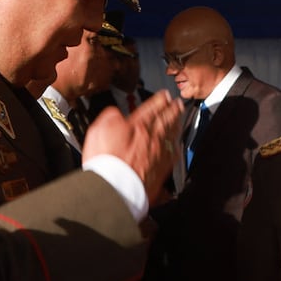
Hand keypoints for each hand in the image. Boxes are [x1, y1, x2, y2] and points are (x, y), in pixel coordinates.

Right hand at [82, 90, 182, 205]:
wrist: (116, 185)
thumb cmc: (106, 161)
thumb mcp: (100, 129)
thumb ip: (110, 116)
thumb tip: (115, 112)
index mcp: (137, 126)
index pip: (151, 108)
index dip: (159, 100)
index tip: (165, 95)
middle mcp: (151, 138)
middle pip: (166, 120)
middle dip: (173, 109)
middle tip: (178, 102)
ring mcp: (159, 153)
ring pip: (172, 134)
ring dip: (177, 124)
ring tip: (180, 118)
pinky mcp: (162, 168)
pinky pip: (173, 153)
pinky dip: (177, 146)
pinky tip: (178, 145)